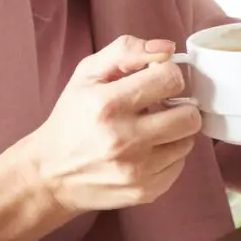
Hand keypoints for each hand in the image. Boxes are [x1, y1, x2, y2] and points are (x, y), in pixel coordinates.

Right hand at [11, 34, 202, 218]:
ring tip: (150, 129)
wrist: (51, 174)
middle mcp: (123, 139)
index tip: (157, 80)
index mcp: (107, 104)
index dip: (167, 74)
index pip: (170, 79)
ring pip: (188, 141)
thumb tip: (167, 48)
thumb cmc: (72, 119)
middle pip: (189, 116)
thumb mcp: (87, 74)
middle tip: (160, 106)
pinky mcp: (144, 191)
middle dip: (178, 106)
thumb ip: (126, 51)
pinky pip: (180, 165)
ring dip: (174, 131)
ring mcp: (136, 170)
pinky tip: (146, 150)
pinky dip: (168, 155)